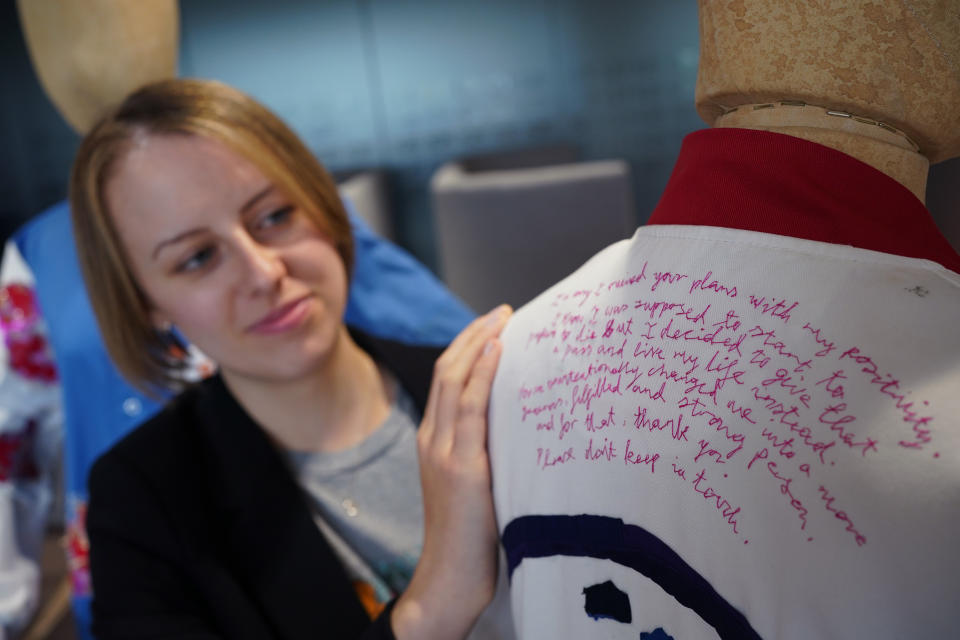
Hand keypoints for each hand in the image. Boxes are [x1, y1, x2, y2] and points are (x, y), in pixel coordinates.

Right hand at [392, 304, 511, 639]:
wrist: (450, 577)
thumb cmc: (471, 538)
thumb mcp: (475, 484)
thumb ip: (486, 452)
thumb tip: (521, 424)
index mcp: (434, 441)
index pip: (447, 380)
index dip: (468, 346)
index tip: (494, 325)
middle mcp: (433, 439)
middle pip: (447, 369)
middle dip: (474, 334)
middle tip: (503, 311)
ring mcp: (443, 451)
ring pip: (454, 379)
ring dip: (480, 342)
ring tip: (504, 318)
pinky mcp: (461, 467)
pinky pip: (469, 407)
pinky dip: (482, 374)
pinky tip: (499, 351)